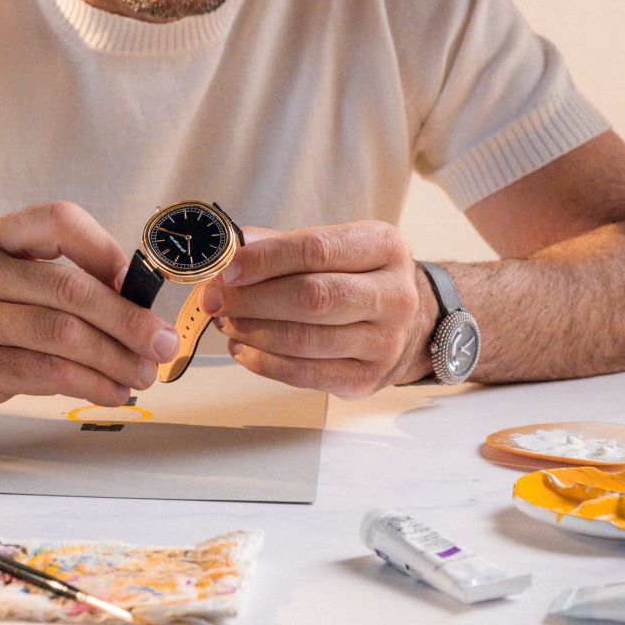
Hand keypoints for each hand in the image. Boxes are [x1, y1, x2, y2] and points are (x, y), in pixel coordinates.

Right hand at [0, 202, 181, 438]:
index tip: (135, 284)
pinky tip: (111, 391)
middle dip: (129, 320)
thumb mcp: (4, 285)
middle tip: (163, 344)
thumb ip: (58, 284)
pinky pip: (47, 373)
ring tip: (143, 374)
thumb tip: (139, 305)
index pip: (60, 220)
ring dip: (116, 358)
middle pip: (71, 288)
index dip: (105, 249)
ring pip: (64, 334)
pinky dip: (90, 384)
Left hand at [201, 220, 432, 396]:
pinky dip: (264, 362)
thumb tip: (227, 250)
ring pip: (304, 339)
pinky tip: (242, 348)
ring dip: (252, 331)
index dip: (265, 259)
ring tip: (225, 322)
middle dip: (252, 299)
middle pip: (312, 297)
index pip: (317, 249)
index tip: (226, 268)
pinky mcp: (366, 379)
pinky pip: (304, 374)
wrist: (409, 323)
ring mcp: (384, 342)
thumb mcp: (335, 247)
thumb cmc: (357, 277)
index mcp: (385, 247)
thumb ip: (282, 245)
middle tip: (214, 299)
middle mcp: (393, 294)